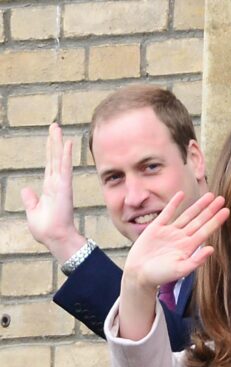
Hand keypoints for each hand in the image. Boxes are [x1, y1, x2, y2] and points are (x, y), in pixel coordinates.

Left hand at [21, 122, 85, 262]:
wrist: (54, 238)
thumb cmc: (46, 230)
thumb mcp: (32, 212)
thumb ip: (30, 200)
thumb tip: (26, 189)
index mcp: (49, 190)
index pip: (49, 167)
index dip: (50, 152)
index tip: (51, 139)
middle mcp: (56, 184)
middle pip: (54, 159)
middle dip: (54, 142)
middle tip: (55, 126)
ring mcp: (61, 185)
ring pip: (59, 159)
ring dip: (59, 143)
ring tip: (57, 128)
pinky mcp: (64, 187)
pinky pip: (65, 168)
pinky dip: (66, 155)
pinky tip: (67, 142)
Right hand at [119, 190, 229, 339]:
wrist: (138, 274)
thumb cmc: (160, 275)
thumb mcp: (180, 270)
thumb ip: (196, 260)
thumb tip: (211, 249)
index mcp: (188, 247)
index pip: (205, 231)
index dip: (216, 221)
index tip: (226, 211)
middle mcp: (181, 238)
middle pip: (199, 221)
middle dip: (210, 210)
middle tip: (222, 199)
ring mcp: (169, 232)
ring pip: (187, 215)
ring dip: (198, 206)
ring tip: (210, 196)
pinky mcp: (156, 228)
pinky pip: (167, 213)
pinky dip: (174, 204)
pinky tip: (181, 194)